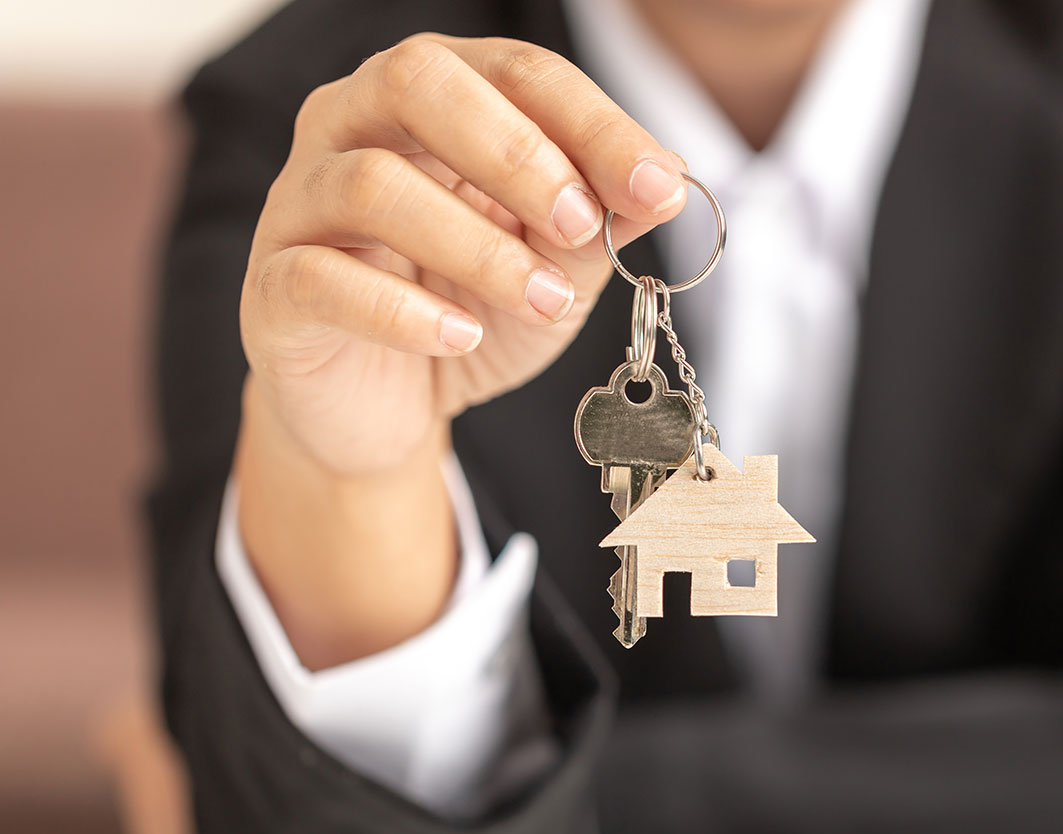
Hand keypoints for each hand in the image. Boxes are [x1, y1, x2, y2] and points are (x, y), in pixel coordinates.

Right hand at [233, 35, 686, 666]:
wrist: (390, 408)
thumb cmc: (470, 312)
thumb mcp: (556, 266)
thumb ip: (601, 220)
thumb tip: (665, 180)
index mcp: (434, 99)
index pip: (515, 72)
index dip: (592, 123)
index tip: (656, 185)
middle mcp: (353, 124)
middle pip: (417, 81)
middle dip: (515, 152)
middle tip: (580, 225)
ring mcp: (302, 201)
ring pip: (370, 183)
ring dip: (476, 246)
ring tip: (542, 301)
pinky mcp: (273, 286)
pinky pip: (321, 277)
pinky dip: (403, 312)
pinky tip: (459, 337)